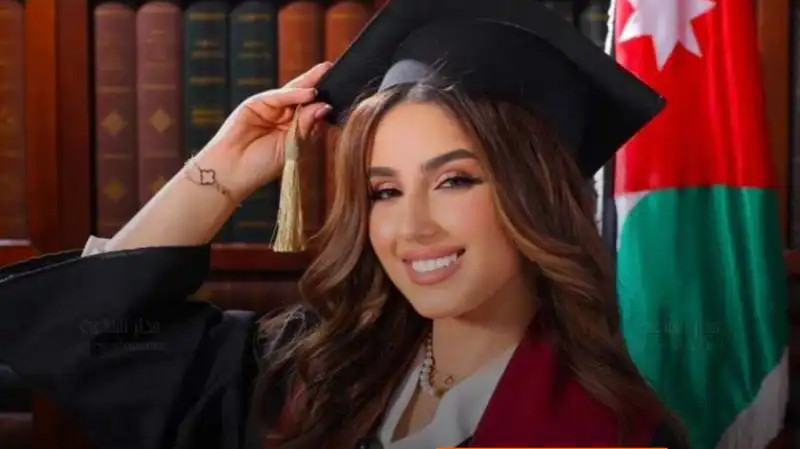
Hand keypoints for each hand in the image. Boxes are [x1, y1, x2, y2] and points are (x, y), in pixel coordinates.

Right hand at [195, 62, 332, 200]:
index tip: (348, 93)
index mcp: (294, 129)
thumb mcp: (292, 146)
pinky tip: (309, 93)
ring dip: (310, 85)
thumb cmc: (261, 166)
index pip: (313, 111)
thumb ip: (307, 125)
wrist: (233, 173)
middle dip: (320, 85)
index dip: (327, 102)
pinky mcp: (254, 104)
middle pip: (304, 97)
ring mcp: (269, 109)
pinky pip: (277, 96)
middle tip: (339, 72)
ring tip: (326, 77)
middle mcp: (283, 117)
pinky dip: (293, 94)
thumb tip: (325, 106)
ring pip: (292, 92)